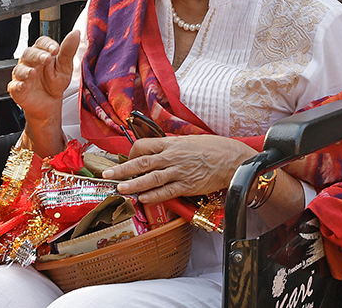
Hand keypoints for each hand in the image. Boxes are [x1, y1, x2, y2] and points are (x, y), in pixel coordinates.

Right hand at [8, 32, 79, 154]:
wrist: (50, 102)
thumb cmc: (55, 82)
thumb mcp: (65, 67)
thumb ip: (68, 50)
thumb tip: (75, 33)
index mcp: (42, 53)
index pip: (41, 43)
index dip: (47, 44)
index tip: (55, 48)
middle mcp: (30, 61)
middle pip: (29, 53)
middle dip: (38, 55)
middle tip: (47, 58)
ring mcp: (22, 75)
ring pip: (20, 69)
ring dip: (26, 70)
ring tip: (34, 72)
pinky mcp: (17, 88)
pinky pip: (15, 85)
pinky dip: (19, 85)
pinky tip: (24, 85)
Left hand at [101, 135, 256, 202]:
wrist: (233, 160)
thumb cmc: (214, 148)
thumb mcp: (190, 141)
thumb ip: (174, 146)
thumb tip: (161, 150)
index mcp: (172, 143)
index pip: (144, 146)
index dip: (132, 153)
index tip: (127, 160)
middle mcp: (172, 157)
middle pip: (141, 162)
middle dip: (122, 170)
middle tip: (108, 176)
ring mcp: (179, 172)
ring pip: (150, 179)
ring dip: (133, 185)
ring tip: (120, 190)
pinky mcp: (187, 186)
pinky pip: (166, 192)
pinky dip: (153, 196)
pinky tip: (143, 199)